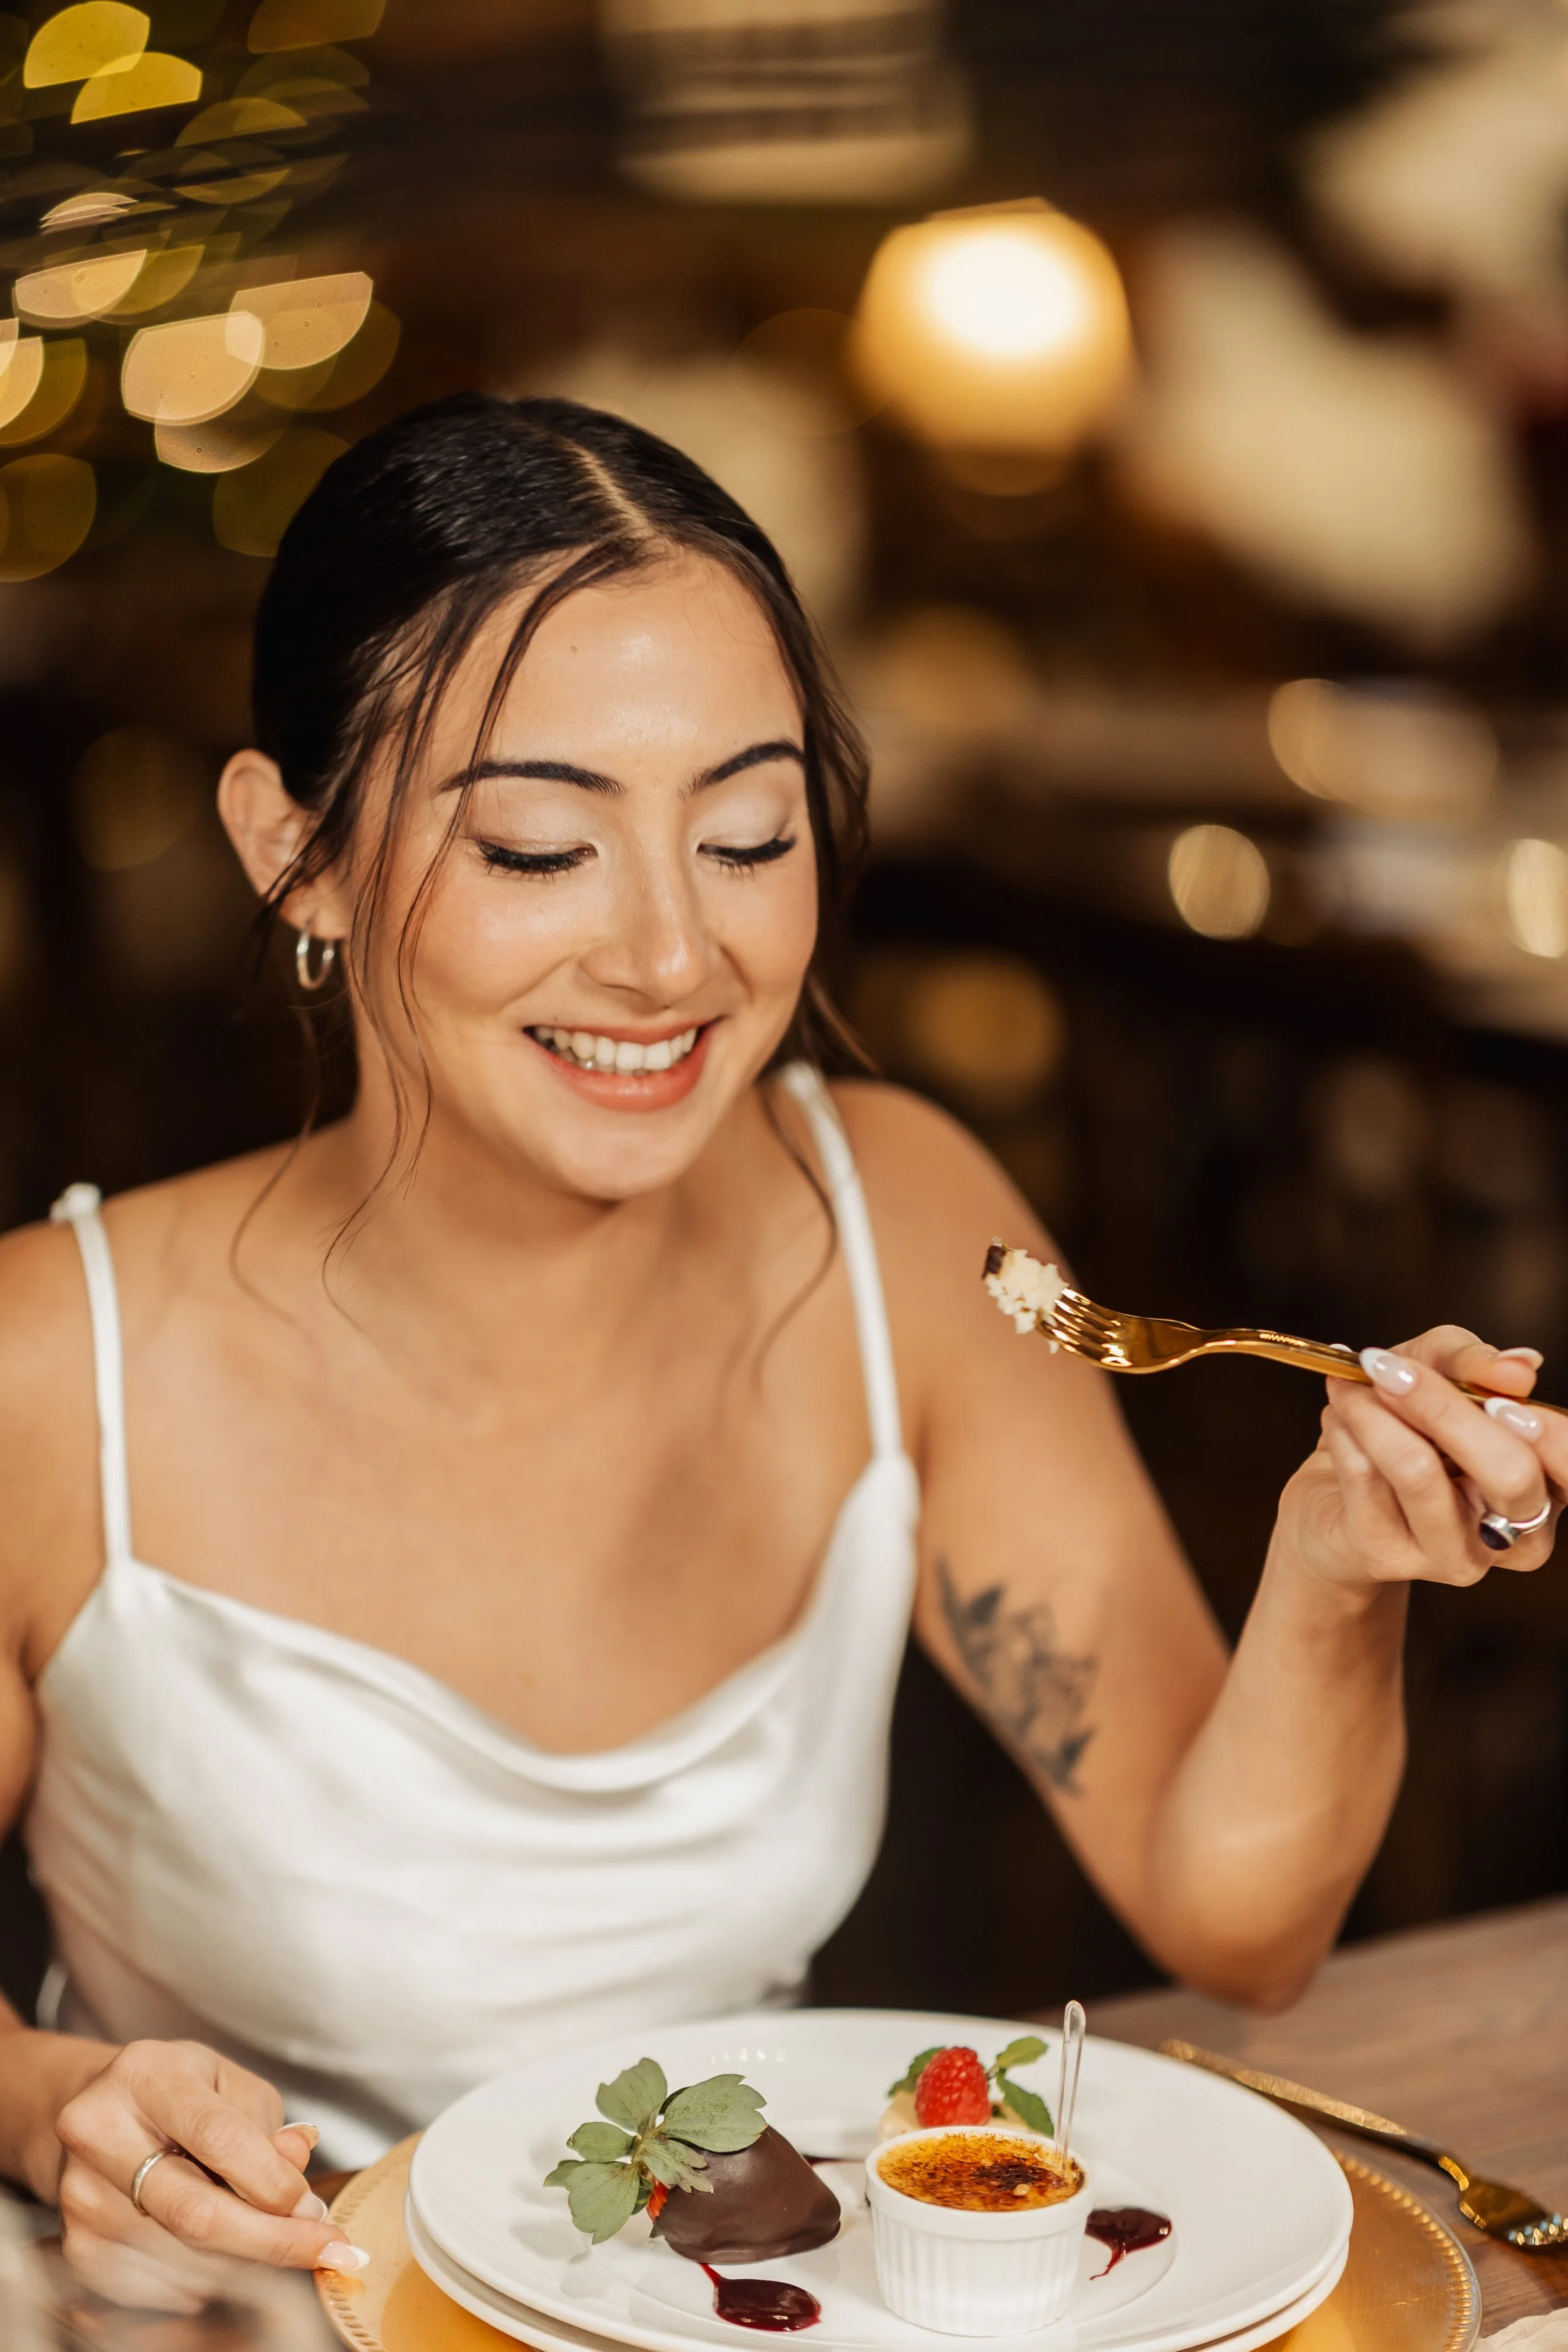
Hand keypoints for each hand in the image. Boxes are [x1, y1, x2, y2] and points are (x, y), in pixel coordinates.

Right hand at [54, 2038, 363, 2312]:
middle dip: (269, 2242)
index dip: (272, 2182)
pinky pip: (155, 2291)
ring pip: (182, 2260)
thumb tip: (298, 2178)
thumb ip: (267, 2129)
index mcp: (145, 2075)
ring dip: (241, 2264)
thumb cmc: (180, 2094)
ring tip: (265, 2238)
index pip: (217, 2137)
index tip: (317, 2213)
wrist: (101, 2112)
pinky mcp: (77, 2246)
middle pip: (195, 2213)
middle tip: (322, 2251)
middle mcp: (100, 2133)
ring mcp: (80, 2195)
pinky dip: (201, 2284)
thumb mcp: (231, 2086)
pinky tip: (216, 2253)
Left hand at [1277, 1327, 1558, 1592]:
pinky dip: (1344, 1430)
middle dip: (1443, 1405)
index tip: (1501, 1392)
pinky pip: (1365, 1477)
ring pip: (1420, 1471)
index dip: (1547, 1433)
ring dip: (1373, 1411)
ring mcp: (1454, 1554)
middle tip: (1389, 1366)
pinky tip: (1337, 1417)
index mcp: (1544, 1485)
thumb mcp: (1436, 1370)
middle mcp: (1514, 1533)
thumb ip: (1473, 1362)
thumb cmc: (1402, 1424)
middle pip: (1508, 1473)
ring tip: (1348, 1384)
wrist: (1332, 1494)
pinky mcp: (1389, 1556)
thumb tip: (1519, 1367)